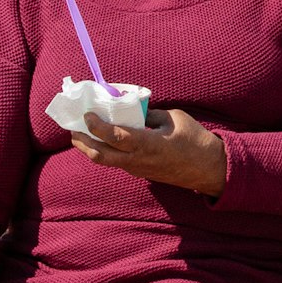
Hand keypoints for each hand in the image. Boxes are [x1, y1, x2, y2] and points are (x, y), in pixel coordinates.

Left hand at [71, 107, 227, 195]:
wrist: (208, 168)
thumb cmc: (194, 140)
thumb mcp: (173, 118)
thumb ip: (150, 115)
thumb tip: (133, 110)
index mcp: (147, 144)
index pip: (113, 136)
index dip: (95, 126)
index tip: (87, 115)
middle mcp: (138, 160)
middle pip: (100, 155)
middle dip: (82, 142)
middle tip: (73, 129)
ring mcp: (138, 169)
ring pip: (106, 160)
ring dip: (91, 148)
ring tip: (82, 134)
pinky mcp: (141, 172)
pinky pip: (117, 161)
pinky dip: (106, 150)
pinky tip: (104, 140)